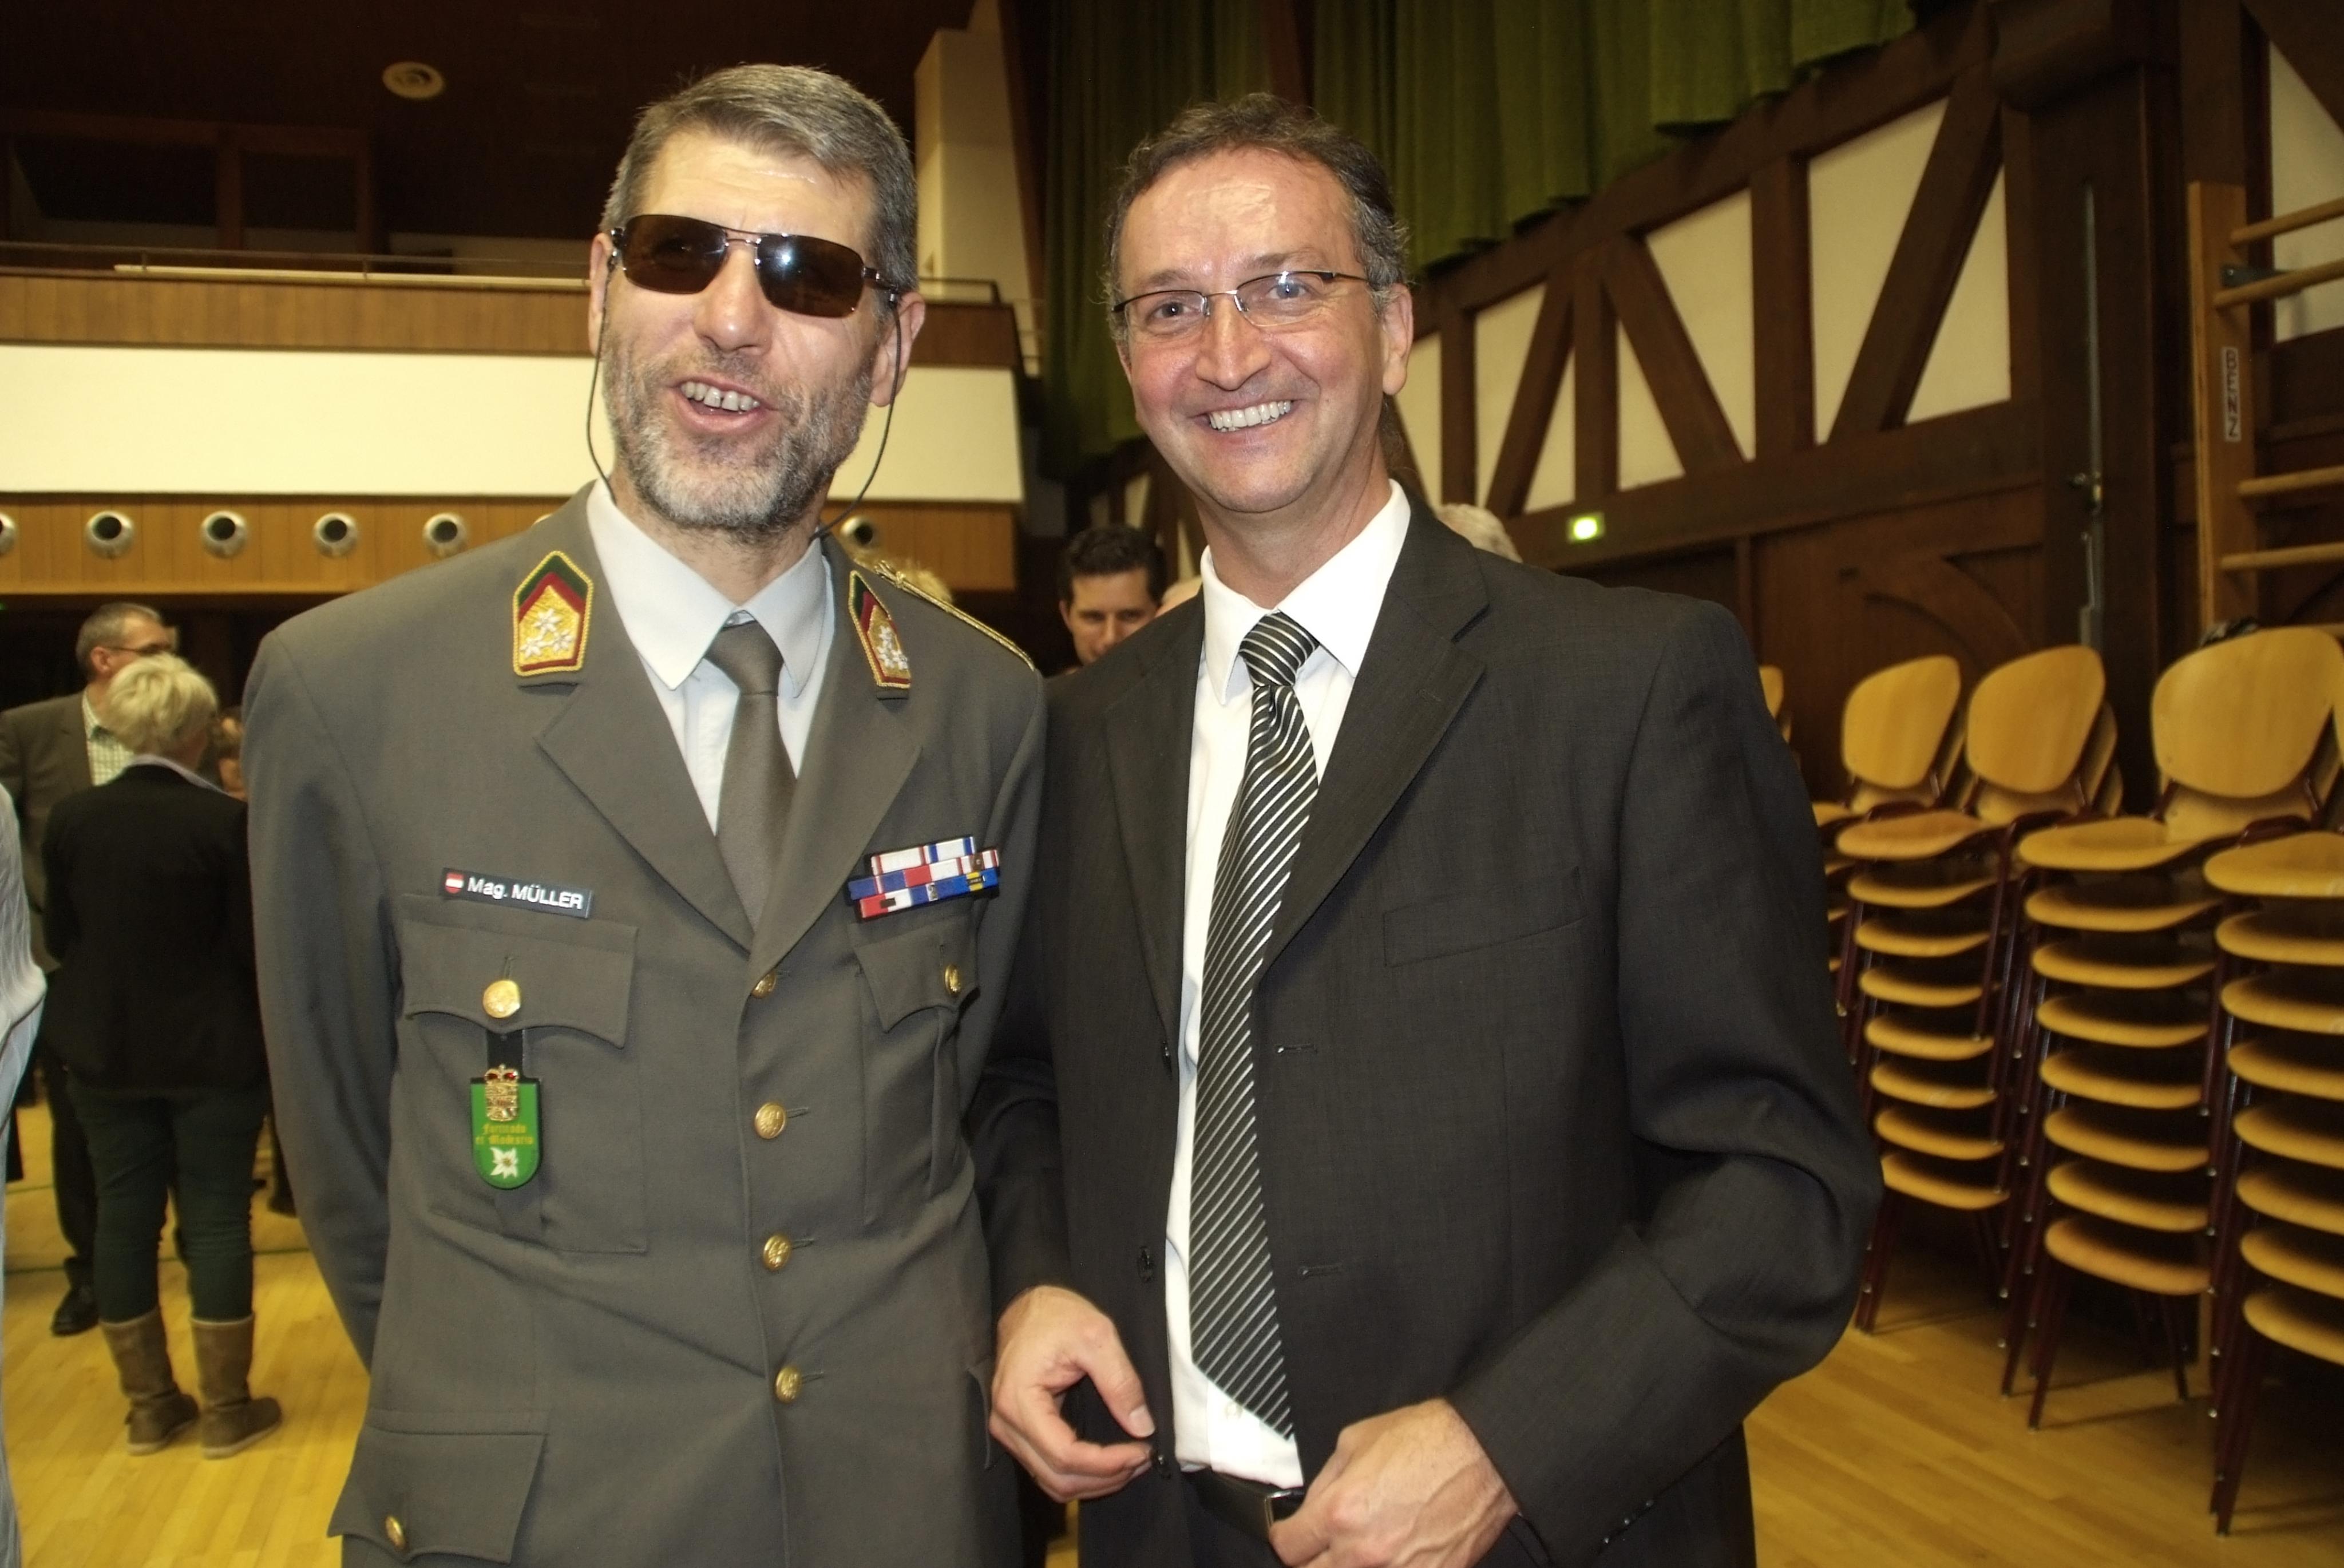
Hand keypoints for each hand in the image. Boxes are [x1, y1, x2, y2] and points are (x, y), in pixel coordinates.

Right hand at [990, 1285, 1155, 1501]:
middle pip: (1058, 1477)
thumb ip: (1120, 1382)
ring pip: (1053, 1481)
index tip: (1141, 1451)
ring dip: (1095, 1481)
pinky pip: (1049, 1468)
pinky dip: (1081, 1474)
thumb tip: (1141, 1425)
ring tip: (1130, 1463)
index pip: (1065, 1454)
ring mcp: (1009, 1430)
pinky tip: (1108, 1463)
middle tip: (1142, 1459)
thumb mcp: (1097, 1337)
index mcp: (1018, 1401)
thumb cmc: (1056, 1315)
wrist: (1029, 1306)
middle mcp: (1006, 1423)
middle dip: (1105, 1477)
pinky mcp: (1020, 1431)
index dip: (1107, 1463)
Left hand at [1268, 1399, 1515, 1567]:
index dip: (1285, 1537)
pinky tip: (1395, 1551)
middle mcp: (1365, 1552)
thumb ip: (1325, 1482)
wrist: (1484, 1453)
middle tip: (1325, 1542)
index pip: (1287, 1548)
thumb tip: (1310, 1505)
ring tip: (1363, 1546)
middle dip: (1313, 1558)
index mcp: (1340, 1513)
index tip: (1293, 1533)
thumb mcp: (1355, 1441)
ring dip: (1349, 1565)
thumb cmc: (1428, 1441)